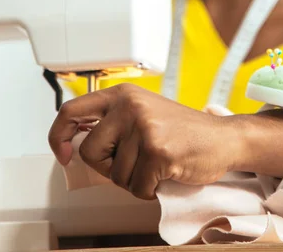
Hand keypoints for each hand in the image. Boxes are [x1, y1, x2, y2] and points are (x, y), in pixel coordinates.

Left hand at [48, 84, 239, 199]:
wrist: (222, 138)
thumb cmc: (181, 131)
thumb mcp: (141, 115)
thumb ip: (111, 124)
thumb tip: (76, 144)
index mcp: (122, 94)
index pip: (71, 110)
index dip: (60, 135)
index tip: (65, 152)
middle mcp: (129, 105)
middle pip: (90, 152)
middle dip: (109, 167)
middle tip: (135, 161)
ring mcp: (144, 126)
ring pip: (115, 174)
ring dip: (135, 179)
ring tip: (156, 163)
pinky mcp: (157, 150)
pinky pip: (137, 187)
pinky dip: (151, 189)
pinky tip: (166, 172)